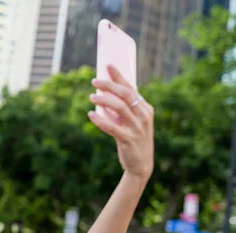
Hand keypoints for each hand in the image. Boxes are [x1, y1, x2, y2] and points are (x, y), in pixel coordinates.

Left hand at [89, 65, 153, 180]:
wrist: (140, 164)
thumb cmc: (133, 139)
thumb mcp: (132, 122)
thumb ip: (123, 110)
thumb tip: (104, 94)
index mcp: (145, 108)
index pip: (131, 88)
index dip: (119, 76)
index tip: (108, 65)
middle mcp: (143, 116)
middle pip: (125, 94)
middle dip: (109, 85)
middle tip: (95, 81)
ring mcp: (136, 128)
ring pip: (119, 107)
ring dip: (103, 100)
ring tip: (91, 97)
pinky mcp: (128, 139)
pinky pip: (111, 127)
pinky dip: (99, 120)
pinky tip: (90, 114)